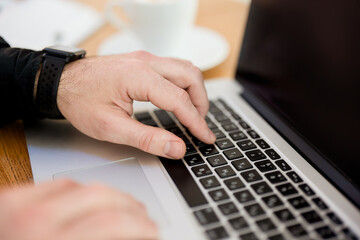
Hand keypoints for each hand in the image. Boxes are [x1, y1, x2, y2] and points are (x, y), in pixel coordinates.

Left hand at [0, 179, 157, 239]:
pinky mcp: (12, 196)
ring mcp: (19, 204)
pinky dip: (79, 189)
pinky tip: (89, 200)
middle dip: (129, 207)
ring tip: (120, 207)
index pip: (111, 223)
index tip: (152, 230)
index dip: (140, 226)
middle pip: (101, 196)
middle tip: (142, 218)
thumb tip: (130, 234)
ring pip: (82, 185)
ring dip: (108, 196)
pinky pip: (57, 183)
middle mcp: (34, 220)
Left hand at [57, 51, 214, 158]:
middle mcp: (145, 62)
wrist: (61, 82)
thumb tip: (176, 147)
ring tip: (194, 115)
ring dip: (195, 91)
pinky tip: (181, 99)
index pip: (180, 100)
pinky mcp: (143, 61)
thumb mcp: (110, 127)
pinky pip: (174, 67)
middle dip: (202, 103)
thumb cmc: (80, 101)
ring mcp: (145, 58)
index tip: (206, 137)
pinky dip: (185, 84)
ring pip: (186, 68)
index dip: (197, 122)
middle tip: (200, 126)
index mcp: (138, 76)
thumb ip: (147, 138)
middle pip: (191, 76)